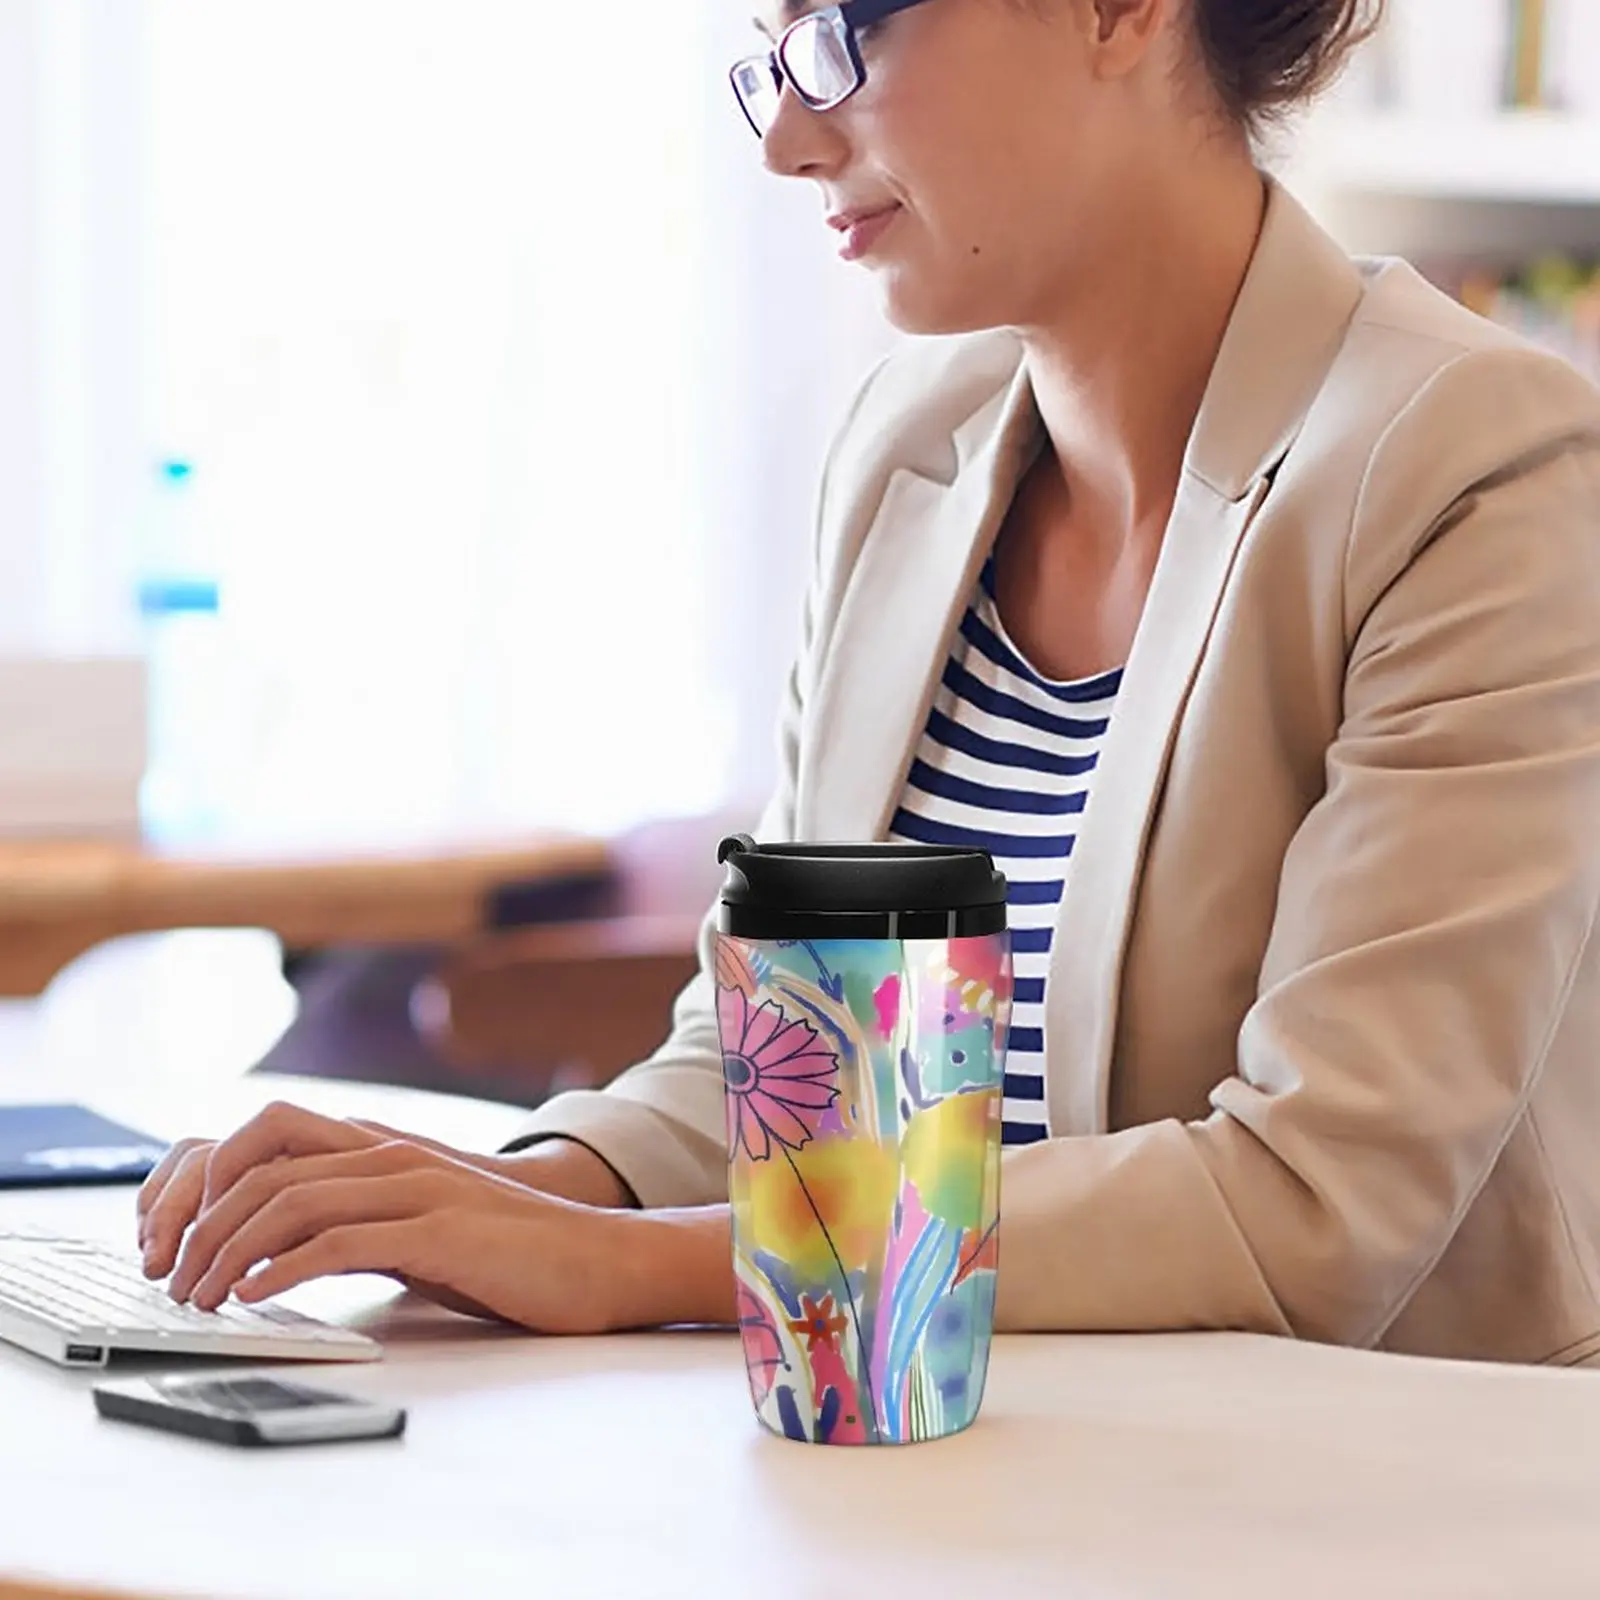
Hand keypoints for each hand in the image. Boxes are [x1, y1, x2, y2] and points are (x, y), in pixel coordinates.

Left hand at [151, 1122, 625, 1331]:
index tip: (163, 1236)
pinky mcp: (441, 1229)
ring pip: (289, 1197)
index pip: (259, 1134)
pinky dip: (282, 1268)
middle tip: (166, 1277)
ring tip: (198, 1297)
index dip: (197, 1177)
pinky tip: (255, 1297)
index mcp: (378, 1149)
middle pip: (259, 1159)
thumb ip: (351, 1224)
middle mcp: (388, 1155)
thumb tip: (269, 1255)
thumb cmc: (507, 1254)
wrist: (598, 1260)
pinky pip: (340, 1239)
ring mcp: (416, 1186)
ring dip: (226, 1250)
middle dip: (194, 1218)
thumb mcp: (413, 1228)